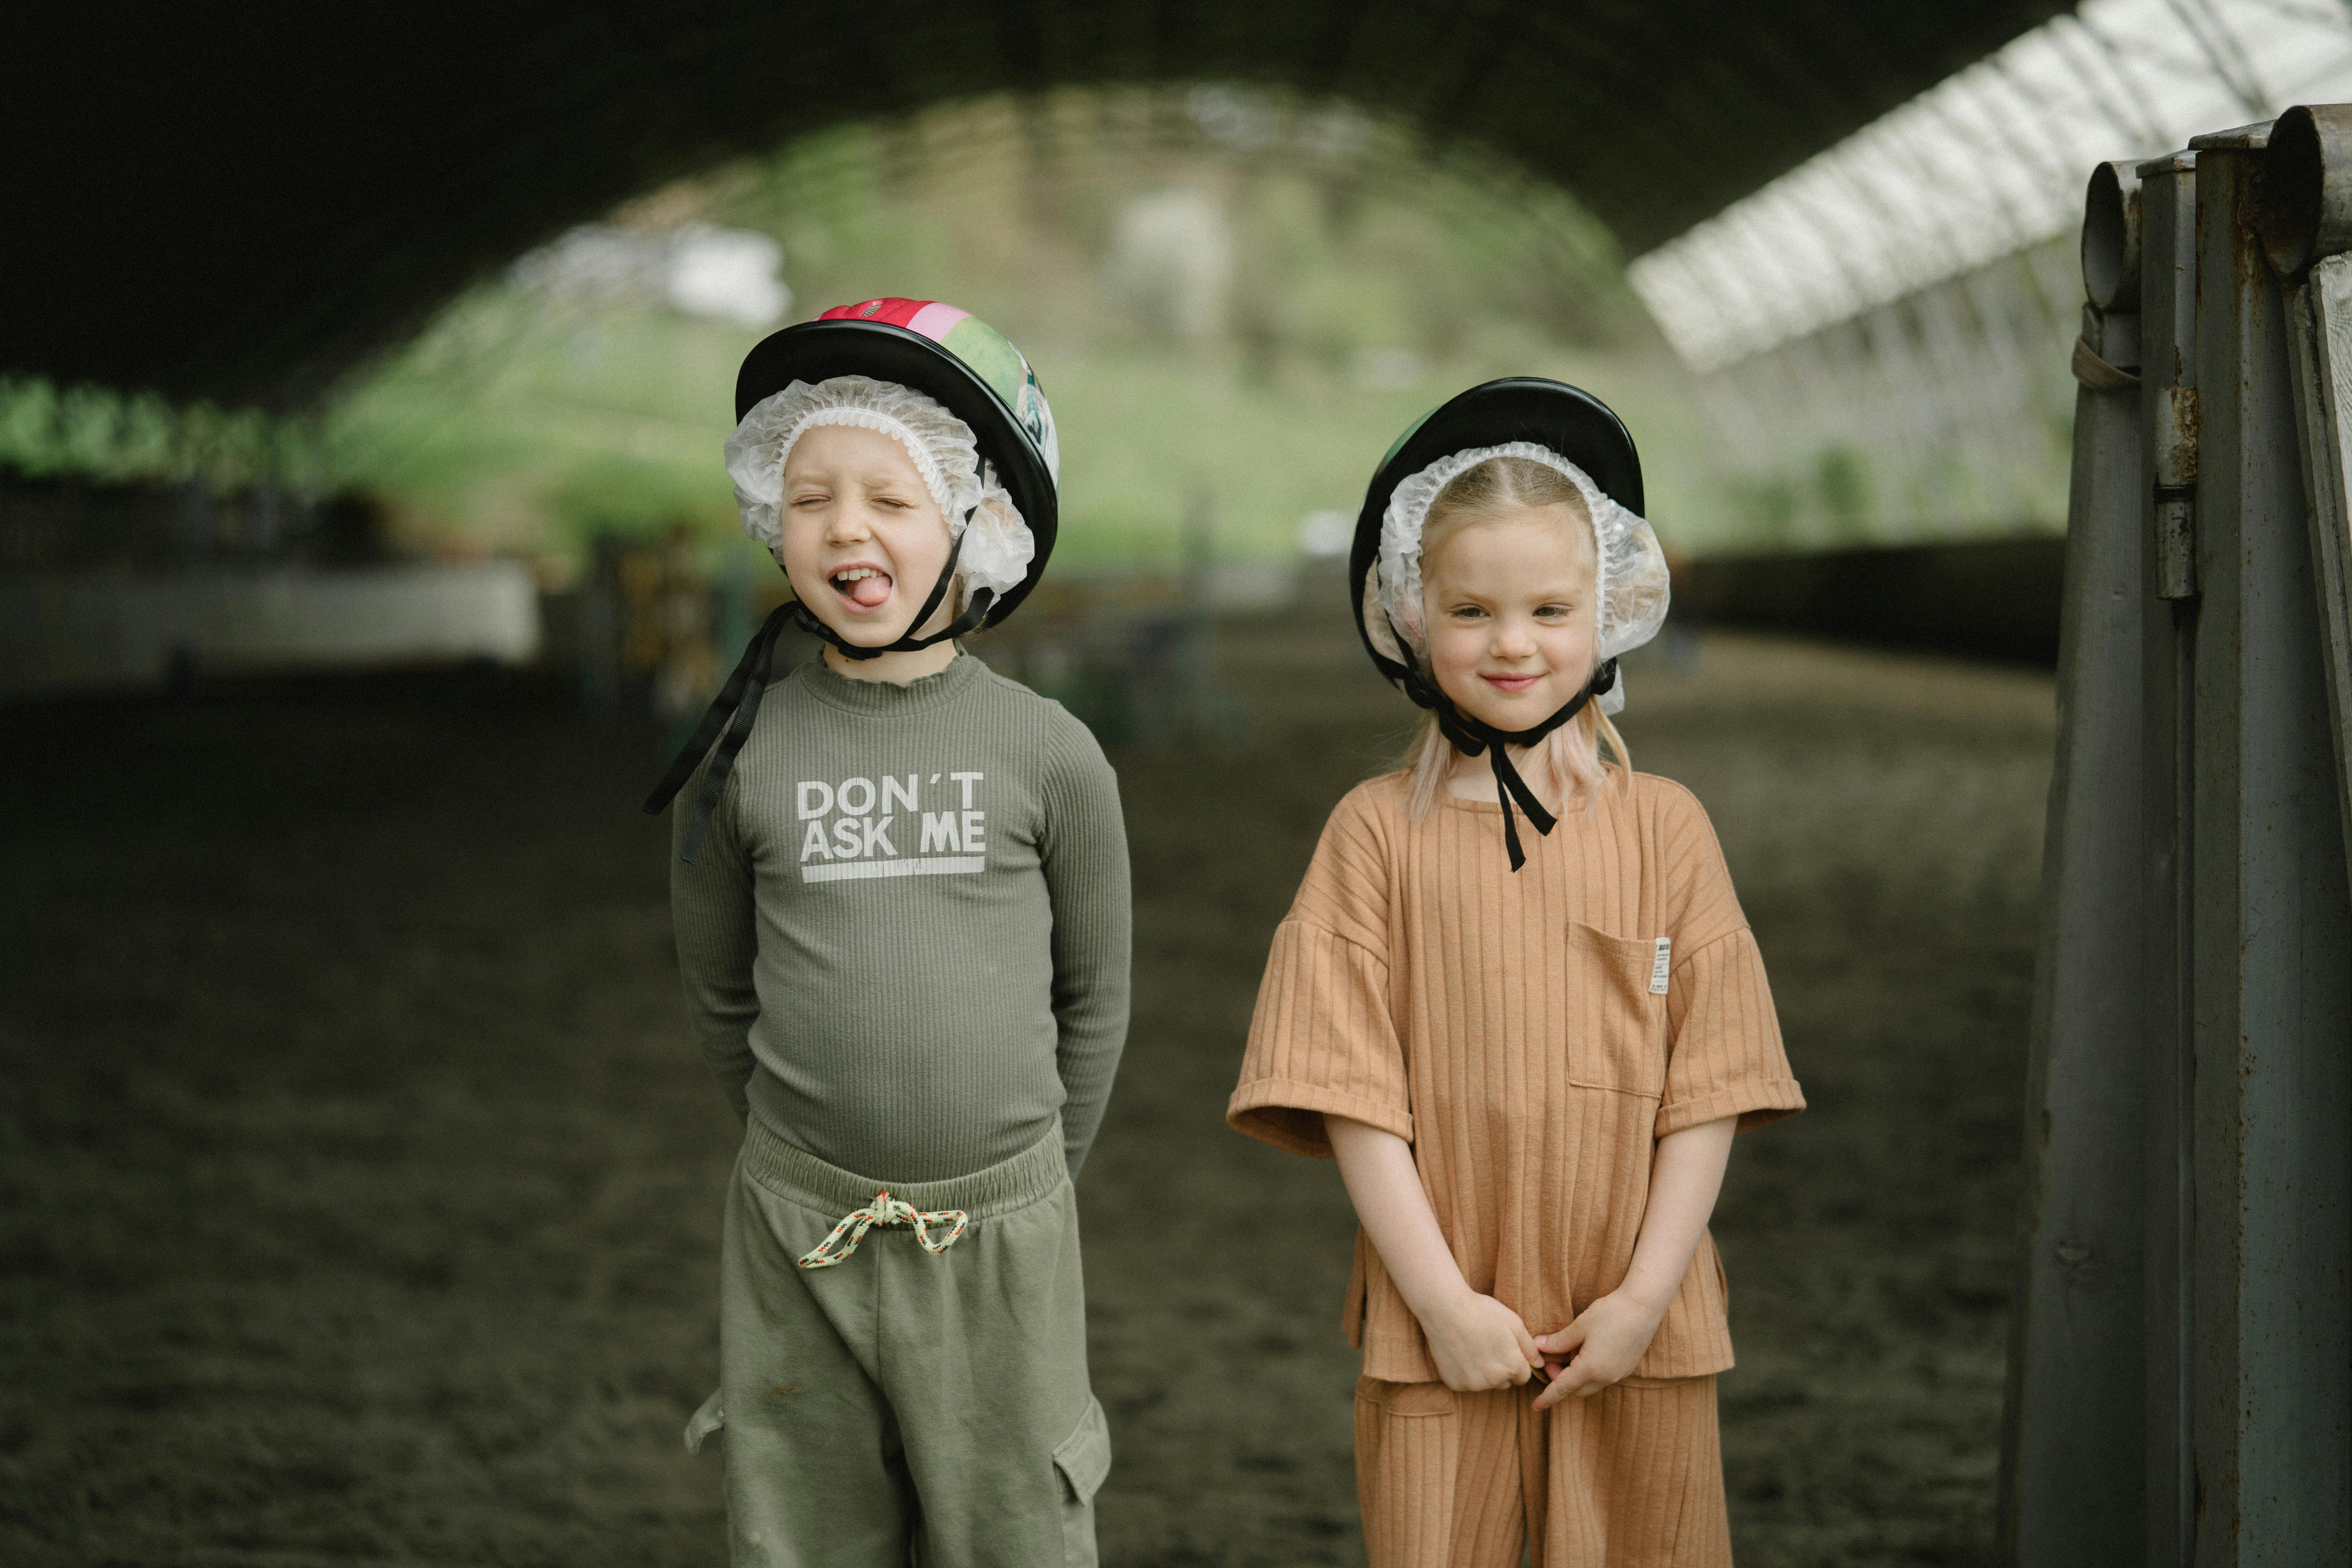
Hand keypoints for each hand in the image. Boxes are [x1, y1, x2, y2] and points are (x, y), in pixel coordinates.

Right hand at [1419, 1289, 1542, 1392]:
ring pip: (1485, 1383)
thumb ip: (1530, 1347)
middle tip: (1488, 1346)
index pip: (1523, 1376)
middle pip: (1504, 1382)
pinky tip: (1460, 1353)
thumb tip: (1540, 1364)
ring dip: (1483, 1372)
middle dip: (1500, 1369)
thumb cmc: (1482, 1312)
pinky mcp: (1454, 1384)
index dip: (1516, 1362)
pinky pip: (1466, 1383)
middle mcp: (1494, 1381)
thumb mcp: (1514, 1323)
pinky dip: (1465, 1373)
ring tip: (1473, 1347)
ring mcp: (1473, 1385)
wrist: (1445, 1309)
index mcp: (1512, 1367)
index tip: (1505, 1349)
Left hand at [1529, 1290, 1666, 1409]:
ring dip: (1577, 1374)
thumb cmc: (1611, 1313)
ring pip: (1591, 1384)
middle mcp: (1606, 1377)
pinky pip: (1603, 1377)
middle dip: (1561, 1380)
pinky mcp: (1627, 1367)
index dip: (1547, 1398)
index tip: (1535, 1407)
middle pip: (1577, 1389)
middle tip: (1551, 1361)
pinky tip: (1588, 1348)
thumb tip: (1538, 1347)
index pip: (1563, 1388)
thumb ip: (1558, 1341)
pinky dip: (1590, 1370)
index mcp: (1591, 1369)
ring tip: (1572, 1348)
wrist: (1644, 1306)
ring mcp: (1619, 1374)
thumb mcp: (1580, 1326)